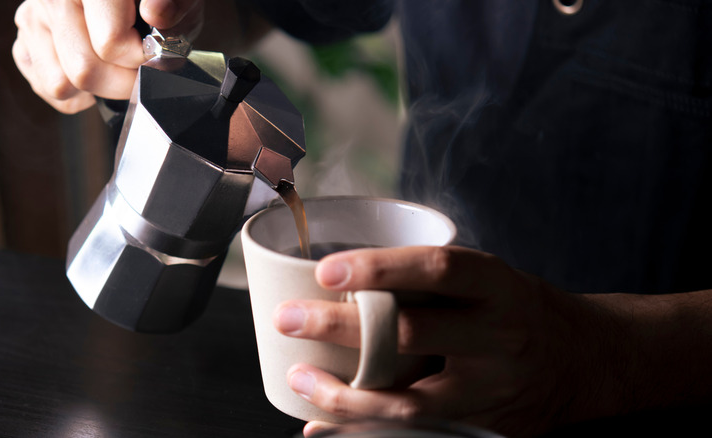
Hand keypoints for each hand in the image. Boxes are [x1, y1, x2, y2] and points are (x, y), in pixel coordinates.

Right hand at [12, 0, 203, 112]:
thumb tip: (157, 13)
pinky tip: (98, 71)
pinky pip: (48, 88)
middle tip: (140, 69)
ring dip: (99, 89)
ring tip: (118, 68)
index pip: (110, 42)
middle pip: (84, 70)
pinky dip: (77, 93)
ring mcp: (33, 19)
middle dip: (122, 82)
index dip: (141, 59)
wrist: (126, 2)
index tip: (155, 55)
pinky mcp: (24, 42)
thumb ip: (173, 4)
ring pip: (62, 84)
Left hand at [273, 246, 626, 436]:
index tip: (325, 270)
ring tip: (299, 376)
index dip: (380, 268)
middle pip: (412, 334)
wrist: (584, 363)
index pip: (437, 269)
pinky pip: (415, 429)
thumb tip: (343, 276)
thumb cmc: (518, 310)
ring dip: (344, 393)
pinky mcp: (481, 424)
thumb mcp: (489, 279)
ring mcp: (490, 387)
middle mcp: (497, 336)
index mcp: (497, 286)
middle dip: (341, 328)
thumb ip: (432, 279)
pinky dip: (364, 428)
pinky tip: (322, 425)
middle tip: (288, 318)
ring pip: (409, 399)